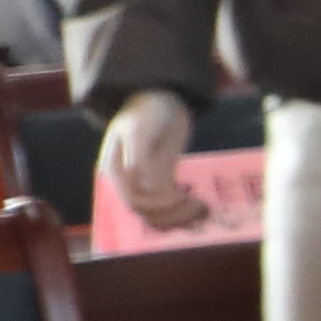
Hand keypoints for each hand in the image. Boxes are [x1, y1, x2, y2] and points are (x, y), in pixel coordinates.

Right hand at [99, 91, 206, 233]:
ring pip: (156, 215)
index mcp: (115, 169)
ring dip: (180, 219)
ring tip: (205, 211)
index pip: (132, 199)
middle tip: (200, 206)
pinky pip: (169, 207)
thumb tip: (140, 183)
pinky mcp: (161, 181)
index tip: (182, 196)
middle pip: (145, 211)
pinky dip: (185, 213)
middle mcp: (126, 180)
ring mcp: (143, 183)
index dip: (156, 204)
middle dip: (171, 214)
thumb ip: (139, 154)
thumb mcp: (142, 128)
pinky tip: (205, 209)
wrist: (160, 101)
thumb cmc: (148, 111)